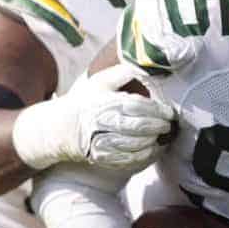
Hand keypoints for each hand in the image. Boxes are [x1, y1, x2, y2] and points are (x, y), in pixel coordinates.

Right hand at [12, 65, 175, 171]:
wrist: (59, 128)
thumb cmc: (84, 102)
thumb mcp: (99, 82)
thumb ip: (121, 73)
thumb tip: (144, 66)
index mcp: (104, 102)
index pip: (137, 106)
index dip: (157, 110)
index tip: (169, 112)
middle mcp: (103, 123)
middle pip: (138, 127)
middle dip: (159, 127)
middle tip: (169, 126)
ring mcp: (101, 142)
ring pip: (135, 146)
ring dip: (154, 143)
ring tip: (164, 138)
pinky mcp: (102, 158)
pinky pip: (127, 161)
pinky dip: (144, 157)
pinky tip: (153, 151)